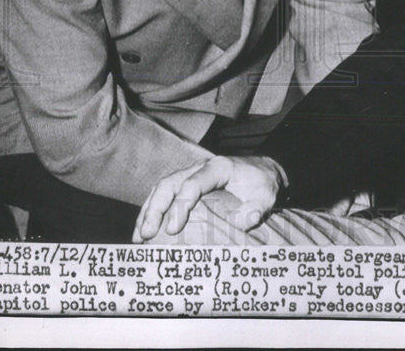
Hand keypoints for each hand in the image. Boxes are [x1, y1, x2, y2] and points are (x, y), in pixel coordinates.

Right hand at [132, 155, 284, 242]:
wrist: (262, 171)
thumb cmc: (262, 184)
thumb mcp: (266, 195)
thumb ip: (256, 208)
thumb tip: (243, 223)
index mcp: (218, 168)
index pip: (193, 184)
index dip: (180, 206)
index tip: (172, 230)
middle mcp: (200, 167)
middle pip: (169, 183)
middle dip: (155, 209)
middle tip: (146, 235)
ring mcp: (191, 173)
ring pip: (162, 187)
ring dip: (148, 211)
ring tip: (138, 237)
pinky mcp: (186, 183)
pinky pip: (164, 193)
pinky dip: (151, 210)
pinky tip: (144, 230)